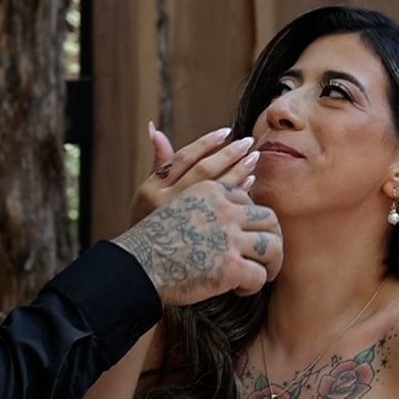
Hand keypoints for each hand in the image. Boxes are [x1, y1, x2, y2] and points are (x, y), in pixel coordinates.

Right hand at [114, 182, 282, 304]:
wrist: (136, 266)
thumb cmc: (151, 240)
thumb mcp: (168, 201)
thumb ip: (190, 191)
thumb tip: (174, 152)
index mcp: (210, 191)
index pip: (247, 199)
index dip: (251, 220)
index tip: (247, 234)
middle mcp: (224, 211)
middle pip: (269, 219)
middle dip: (273, 239)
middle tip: (267, 256)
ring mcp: (229, 239)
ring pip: (273, 246)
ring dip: (272, 263)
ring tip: (263, 273)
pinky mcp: (230, 267)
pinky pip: (260, 276)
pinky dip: (254, 285)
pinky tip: (239, 290)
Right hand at [131, 124, 259, 226]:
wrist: (143, 270)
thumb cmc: (147, 230)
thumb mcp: (147, 196)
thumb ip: (158, 164)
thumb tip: (154, 128)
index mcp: (154, 188)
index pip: (185, 157)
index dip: (206, 143)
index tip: (226, 132)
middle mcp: (171, 202)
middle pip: (205, 170)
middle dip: (229, 154)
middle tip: (249, 142)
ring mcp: (188, 221)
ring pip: (219, 189)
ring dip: (239, 171)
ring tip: (254, 158)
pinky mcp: (202, 238)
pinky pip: (227, 212)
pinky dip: (240, 195)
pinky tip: (251, 183)